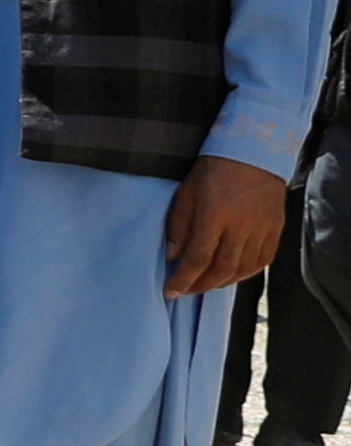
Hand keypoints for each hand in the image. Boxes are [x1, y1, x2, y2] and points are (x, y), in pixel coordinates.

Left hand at [169, 153, 288, 299]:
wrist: (253, 153)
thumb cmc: (214, 170)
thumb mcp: (187, 193)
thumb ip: (179, 226)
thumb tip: (172, 256)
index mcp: (214, 216)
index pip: (198, 259)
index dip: (183, 280)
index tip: (170, 292)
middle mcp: (241, 226)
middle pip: (221, 269)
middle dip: (201, 286)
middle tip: (186, 291)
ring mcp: (262, 228)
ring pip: (243, 269)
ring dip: (222, 282)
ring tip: (206, 284)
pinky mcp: (276, 228)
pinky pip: (263, 260)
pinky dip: (246, 273)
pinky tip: (232, 275)